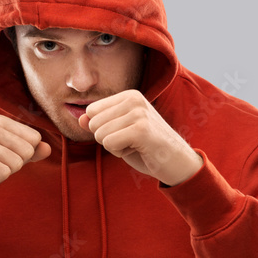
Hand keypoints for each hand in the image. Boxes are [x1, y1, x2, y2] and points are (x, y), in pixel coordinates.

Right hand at [0, 115, 50, 198]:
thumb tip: (48, 148)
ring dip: (3, 172)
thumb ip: (29, 152)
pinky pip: (3, 173)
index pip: (34, 139)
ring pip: (16, 163)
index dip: (24, 155)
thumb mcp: (8, 157)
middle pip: (27, 151)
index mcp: (0, 121)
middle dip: (14, 165)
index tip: (3, 156)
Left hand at [79, 90, 201, 185]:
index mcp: (129, 95)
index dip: (103, 129)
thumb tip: (80, 118)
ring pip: (100, 134)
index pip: (91, 111)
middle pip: (93, 123)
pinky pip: (108, 143)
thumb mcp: (119, 132)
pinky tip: (138, 150)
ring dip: (114, 147)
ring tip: (136, 145)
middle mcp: (134, 99)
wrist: (177, 162)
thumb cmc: (146, 148)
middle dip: (107, 139)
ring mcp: (138, 113)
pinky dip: (119, 153)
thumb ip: (100, 123)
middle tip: (131, 142)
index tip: (125, 133)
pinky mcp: (141, 129)